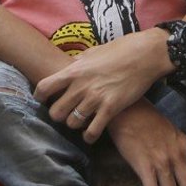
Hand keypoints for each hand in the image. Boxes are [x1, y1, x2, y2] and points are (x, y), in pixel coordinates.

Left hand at [34, 29, 167, 140]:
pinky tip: (91, 134)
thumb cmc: (120, 50)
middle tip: (65, 113)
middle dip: (58, 115)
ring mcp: (95, 98)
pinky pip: (92, 131)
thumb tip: (70, 64)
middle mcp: (81, 86)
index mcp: (74, 70)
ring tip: (80, 122)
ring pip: (72, 123)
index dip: (40, 97)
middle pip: (55, 112)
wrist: (145, 54)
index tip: (43, 100)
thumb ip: (79, 62)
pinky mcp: (111, 109)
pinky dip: (89, 136)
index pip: (44, 87)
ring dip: (75, 125)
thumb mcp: (93, 52)